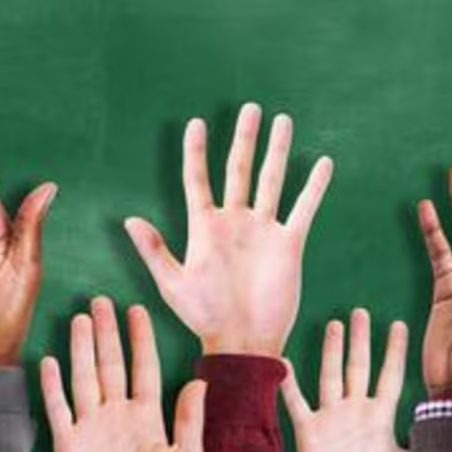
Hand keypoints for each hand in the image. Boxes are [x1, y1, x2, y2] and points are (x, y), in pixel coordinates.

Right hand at [39, 298, 204, 451]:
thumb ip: (190, 419)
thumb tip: (200, 381)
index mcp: (146, 417)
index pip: (142, 368)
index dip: (140, 340)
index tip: (136, 310)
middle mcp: (117, 415)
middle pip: (110, 364)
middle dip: (106, 333)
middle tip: (101, 301)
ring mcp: (91, 427)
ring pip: (84, 377)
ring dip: (81, 349)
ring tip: (79, 319)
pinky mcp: (68, 443)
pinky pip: (58, 407)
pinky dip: (53, 385)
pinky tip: (50, 361)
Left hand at [125, 104, 330, 355]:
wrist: (243, 343)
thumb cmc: (203, 318)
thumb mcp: (173, 284)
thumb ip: (154, 251)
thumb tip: (129, 220)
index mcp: (204, 227)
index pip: (198, 179)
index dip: (196, 151)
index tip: (198, 122)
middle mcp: (234, 222)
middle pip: (239, 169)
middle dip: (245, 139)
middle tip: (251, 108)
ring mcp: (262, 231)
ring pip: (271, 180)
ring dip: (277, 152)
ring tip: (282, 120)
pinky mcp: (289, 244)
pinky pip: (303, 208)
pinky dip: (313, 187)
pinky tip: (322, 163)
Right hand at [279, 310, 410, 451]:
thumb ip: (424, 437)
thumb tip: (450, 420)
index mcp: (381, 417)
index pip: (390, 375)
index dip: (395, 351)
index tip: (399, 325)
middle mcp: (356, 412)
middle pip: (359, 367)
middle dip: (361, 340)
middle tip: (361, 312)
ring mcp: (332, 420)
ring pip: (331, 376)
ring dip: (332, 352)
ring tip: (335, 325)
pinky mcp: (309, 432)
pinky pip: (297, 403)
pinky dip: (289, 384)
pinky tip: (283, 361)